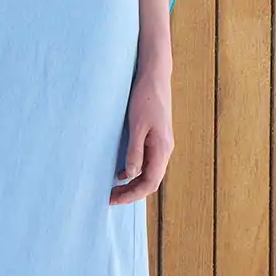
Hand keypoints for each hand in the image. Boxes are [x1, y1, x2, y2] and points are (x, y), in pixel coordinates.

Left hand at [110, 62, 173, 205]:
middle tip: (110, 197)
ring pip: (149, 171)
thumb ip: (135, 151)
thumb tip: (131, 175)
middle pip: (150, 181)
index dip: (132, 195)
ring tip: (114, 187)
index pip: (149, 183)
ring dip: (133, 182)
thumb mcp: (137, 125)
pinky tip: (122, 170)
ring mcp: (162, 143)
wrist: (154, 75)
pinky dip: (135, 169)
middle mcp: (165, 149)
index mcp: (162, 149)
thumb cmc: (146, 97)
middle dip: (131, 192)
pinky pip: (147, 160)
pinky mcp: (156, 136)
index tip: (114, 200)